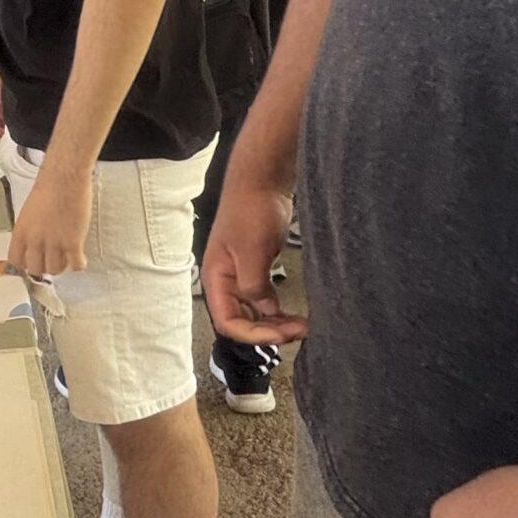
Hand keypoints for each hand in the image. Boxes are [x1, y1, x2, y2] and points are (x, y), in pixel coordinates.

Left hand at [7, 169, 90, 277]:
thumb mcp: (27, 213)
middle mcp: (35, 241)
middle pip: (35, 269)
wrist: (65, 179)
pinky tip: (79, 258)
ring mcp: (54, 243)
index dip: (23, 266)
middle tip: (51, 261)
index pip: (15, 262)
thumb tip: (32, 247)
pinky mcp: (73, 242)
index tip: (30, 266)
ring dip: (61, 266)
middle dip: (43, 267)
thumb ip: (28, 232)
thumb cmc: (47, 190)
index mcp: (21, 233)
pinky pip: (75, 265)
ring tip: (66, 258)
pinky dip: (78, 264)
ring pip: (55, 270)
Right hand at [202, 180, 305, 345]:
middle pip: (241, 321)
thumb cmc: (251, 212)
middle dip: (268, 332)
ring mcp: (241, 277)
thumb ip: (253, 285)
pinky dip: (277, 310)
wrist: (262, 183)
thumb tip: (265, 310)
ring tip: (301, 326)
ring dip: (275, 324)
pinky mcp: (257, 269)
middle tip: (299, 331)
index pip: (228, 322)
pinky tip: (294, 314)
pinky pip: (264, 300)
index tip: (281, 335)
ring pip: (254, 313)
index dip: (253, 334)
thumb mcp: (252, 251)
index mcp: (216, 279)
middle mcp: (225, 283)